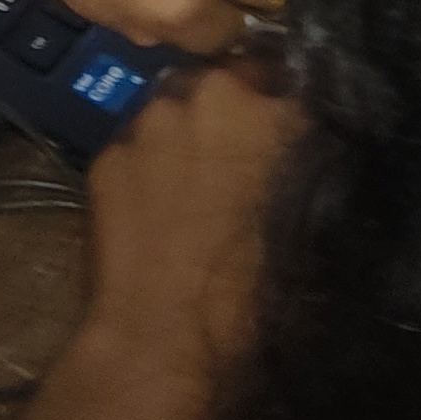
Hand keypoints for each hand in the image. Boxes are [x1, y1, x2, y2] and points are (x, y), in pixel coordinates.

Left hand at [68, 61, 299, 419]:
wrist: (161, 342)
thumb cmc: (254, 298)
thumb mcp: (309, 225)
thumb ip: (312, 166)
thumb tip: (314, 147)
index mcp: (278, 111)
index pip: (300, 77)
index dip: (297, 105)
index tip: (297, 128)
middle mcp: (212, 94)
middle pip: (233, 79)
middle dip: (241, 107)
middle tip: (245, 156)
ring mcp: (150, 118)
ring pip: (179, 104)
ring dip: (191, 127)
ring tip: (196, 180)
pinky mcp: (106, 150)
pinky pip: (138, 142)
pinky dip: (150, 161)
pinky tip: (154, 206)